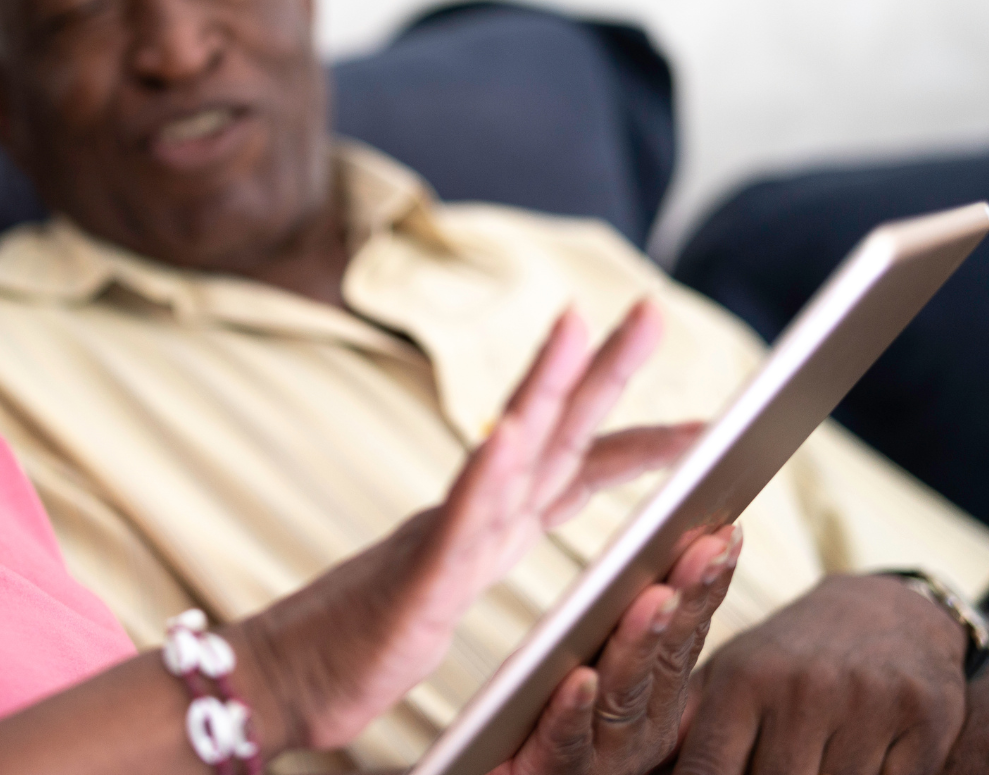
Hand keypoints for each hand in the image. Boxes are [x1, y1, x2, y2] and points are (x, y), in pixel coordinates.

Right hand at [238, 301, 701, 750]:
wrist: (282, 679)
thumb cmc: (359, 644)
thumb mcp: (448, 589)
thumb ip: (486, 544)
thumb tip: (525, 507)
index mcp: (485, 527)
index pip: (572, 470)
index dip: (636, 439)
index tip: (706, 419)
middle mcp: (470, 517)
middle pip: (548, 433)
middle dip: (602, 369)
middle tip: (650, 309)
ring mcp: (441, 541)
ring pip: (502, 453)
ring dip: (542, 384)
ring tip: (577, 326)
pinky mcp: (415, 580)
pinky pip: (455, 521)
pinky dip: (484, 472)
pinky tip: (508, 431)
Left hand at [490, 525, 742, 774]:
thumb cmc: (551, 727)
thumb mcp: (596, 671)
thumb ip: (621, 627)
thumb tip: (671, 552)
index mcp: (656, 698)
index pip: (686, 632)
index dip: (706, 584)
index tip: (726, 532)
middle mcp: (640, 727)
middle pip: (666, 656)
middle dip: (688, 597)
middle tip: (705, 549)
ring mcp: (603, 755)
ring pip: (624, 693)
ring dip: (640, 642)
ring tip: (656, 598)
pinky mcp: (552, 773)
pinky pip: (565, 740)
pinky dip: (574, 709)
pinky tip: (581, 679)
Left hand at [675, 573, 967, 774]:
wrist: (886, 612)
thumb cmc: (790, 659)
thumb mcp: (732, 677)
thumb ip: (693, 730)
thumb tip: (649, 771)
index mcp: (744, 679)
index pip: (709, 771)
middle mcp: (805, 687)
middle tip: (773, 764)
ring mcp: (869, 703)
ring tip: (815, 757)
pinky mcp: (925, 719)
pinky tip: (862, 759)